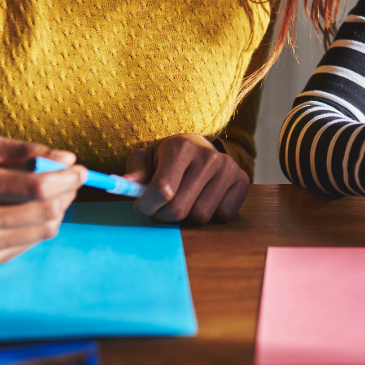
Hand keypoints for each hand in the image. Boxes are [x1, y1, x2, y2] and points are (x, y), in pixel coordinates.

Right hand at [0, 136, 85, 266]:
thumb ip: (29, 150)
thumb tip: (68, 160)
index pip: (38, 188)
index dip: (68, 179)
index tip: (81, 170)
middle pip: (45, 213)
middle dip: (68, 195)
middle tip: (72, 181)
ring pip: (43, 232)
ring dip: (58, 211)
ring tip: (53, 195)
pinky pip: (28, 245)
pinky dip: (38, 226)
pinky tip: (30, 212)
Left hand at [124, 134, 248, 223]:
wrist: (202, 148)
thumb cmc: (169, 157)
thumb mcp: (148, 158)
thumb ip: (135, 173)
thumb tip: (122, 185)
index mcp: (180, 147)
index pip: (162, 190)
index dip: (146, 206)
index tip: (142, 207)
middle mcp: (208, 156)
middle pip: (179, 209)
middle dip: (163, 216)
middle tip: (159, 209)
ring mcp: (227, 168)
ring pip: (200, 216)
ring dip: (187, 217)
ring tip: (183, 201)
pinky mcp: (242, 181)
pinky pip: (222, 216)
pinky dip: (211, 215)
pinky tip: (204, 199)